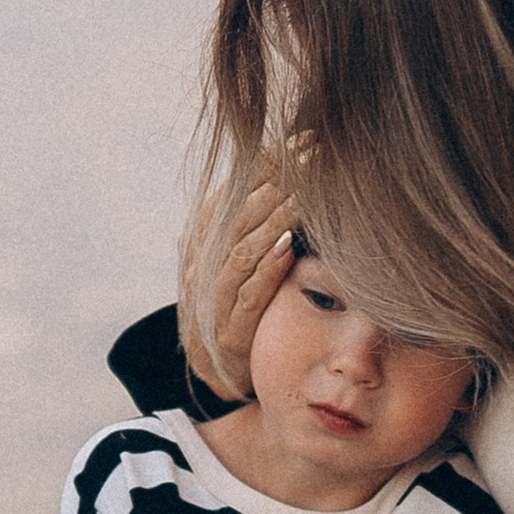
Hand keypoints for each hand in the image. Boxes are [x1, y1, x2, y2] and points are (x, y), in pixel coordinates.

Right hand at [188, 171, 299, 401]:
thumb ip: (255, 221)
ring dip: (272, 222)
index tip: (301, 139)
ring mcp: (214, 301)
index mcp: (206, 242)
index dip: (265, 165)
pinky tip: (289, 248)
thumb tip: (280, 172)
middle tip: (309, 157)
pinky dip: (267, 270)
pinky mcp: (230, 332)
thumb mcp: (243, 261)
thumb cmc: (240, 307)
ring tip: (303, 196)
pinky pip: (246, 297)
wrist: (218, 373)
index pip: (233, 192)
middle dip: (275, 183)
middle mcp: (204, 267)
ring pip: (240, 252)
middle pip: (236, 216)